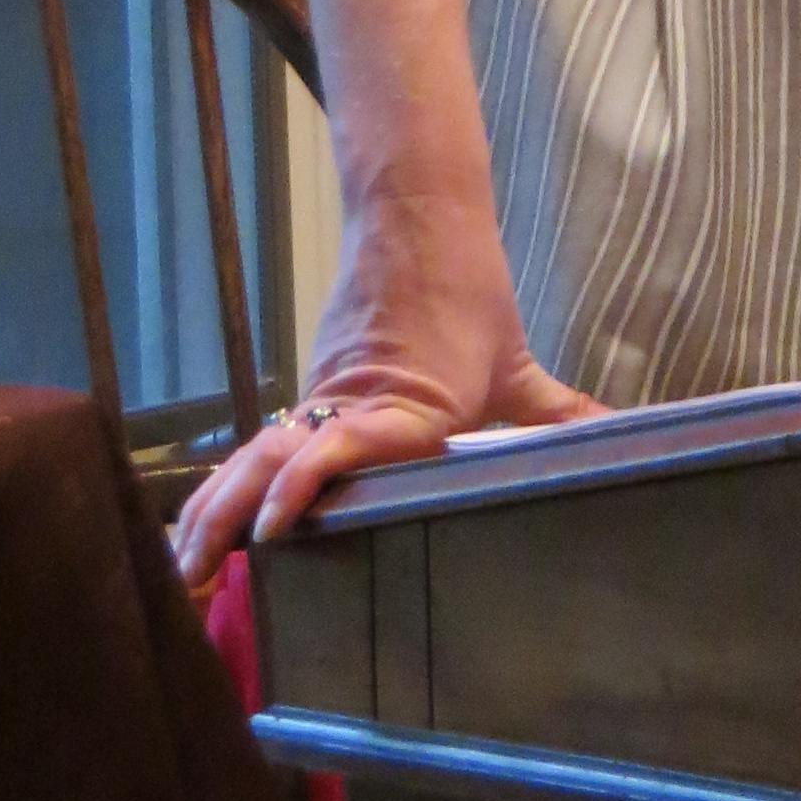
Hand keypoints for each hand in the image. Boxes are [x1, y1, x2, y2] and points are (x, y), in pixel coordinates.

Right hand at [170, 188, 598, 589]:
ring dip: (215, 512)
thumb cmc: (468, 296)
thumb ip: (556, 412)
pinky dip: (224, 486)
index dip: (309, 481)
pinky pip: (259, 446)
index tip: (279, 524)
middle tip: (201, 582)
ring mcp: (321, 401)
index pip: (349, 443)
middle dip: (236, 521)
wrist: (421, 218)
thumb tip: (618, 435)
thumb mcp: (514, 361)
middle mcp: (352, 408)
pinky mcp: (309, 396)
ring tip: (182, 571)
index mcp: (407, 407)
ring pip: (254, 457)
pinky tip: (197, 526)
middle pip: (278, 463)